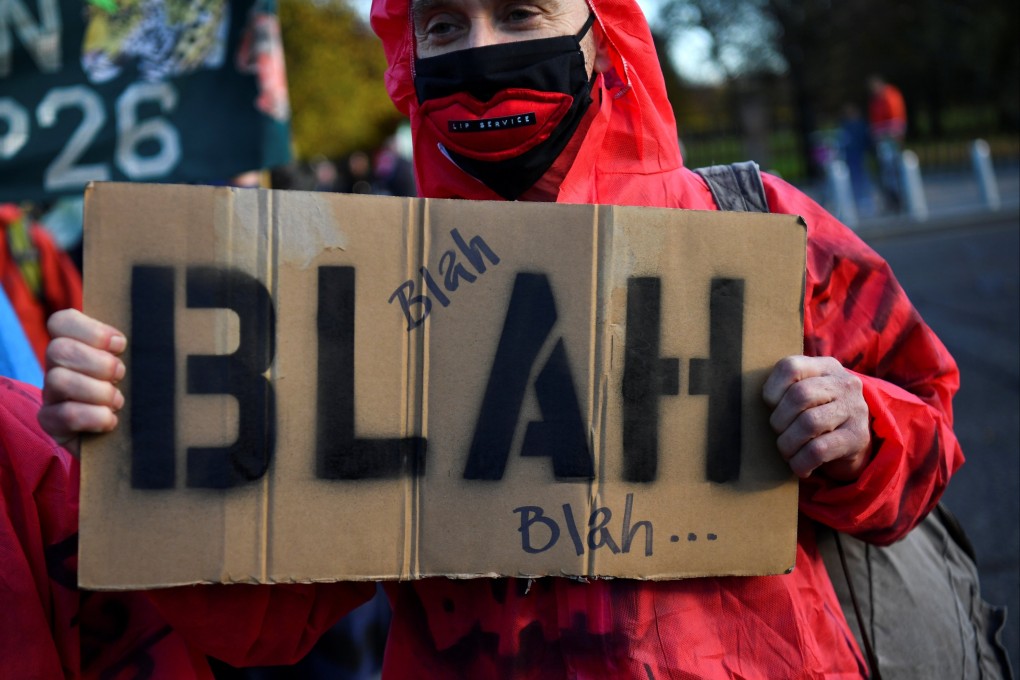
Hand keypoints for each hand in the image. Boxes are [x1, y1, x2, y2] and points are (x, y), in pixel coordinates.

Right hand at [38, 309, 126, 454]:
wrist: (125, 436)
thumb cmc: (133, 393)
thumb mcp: (134, 366)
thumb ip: (134, 349)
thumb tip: (147, 336)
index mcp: (74, 345)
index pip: (62, 322)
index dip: (92, 331)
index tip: (120, 346)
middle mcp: (57, 367)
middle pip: (59, 350)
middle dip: (99, 363)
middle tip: (121, 376)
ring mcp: (51, 394)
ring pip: (59, 380)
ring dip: (97, 391)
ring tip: (118, 401)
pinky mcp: (51, 422)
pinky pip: (63, 415)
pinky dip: (93, 417)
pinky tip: (110, 421)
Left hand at [762, 355, 870, 480]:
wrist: (855, 441)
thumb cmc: (816, 413)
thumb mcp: (805, 393)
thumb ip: (784, 389)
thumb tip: (743, 401)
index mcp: (824, 367)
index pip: (790, 367)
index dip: (772, 389)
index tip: (770, 406)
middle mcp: (843, 383)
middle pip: (799, 395)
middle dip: (779, 420)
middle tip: (778, 432)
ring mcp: (854, 409)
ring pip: (809, 423)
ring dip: (788, 443)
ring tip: (786, 451)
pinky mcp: (857, 437)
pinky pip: (819, 450)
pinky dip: (801, 461)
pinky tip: (799, 466)